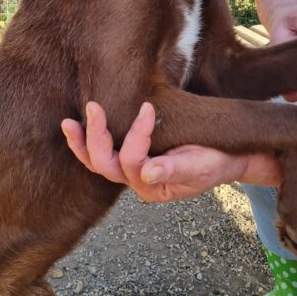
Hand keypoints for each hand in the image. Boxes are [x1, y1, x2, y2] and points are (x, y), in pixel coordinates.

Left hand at [61, 102, 247, 202]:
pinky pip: (103, 153)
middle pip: (105, 165)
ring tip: (69, 122)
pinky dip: (88, 141)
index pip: (132, 163)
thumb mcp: (201, 165)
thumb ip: (175, 169)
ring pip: (97, 163)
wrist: (227, 157)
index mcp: (153, 187)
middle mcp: (138, 181)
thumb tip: (148, 171)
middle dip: (96, 137)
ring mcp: (132, 172)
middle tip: (94, 108)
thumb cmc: (215, 160)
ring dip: (82, 142)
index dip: (136, 136)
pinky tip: (78, 125)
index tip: (147, 108)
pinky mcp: (131, 158)